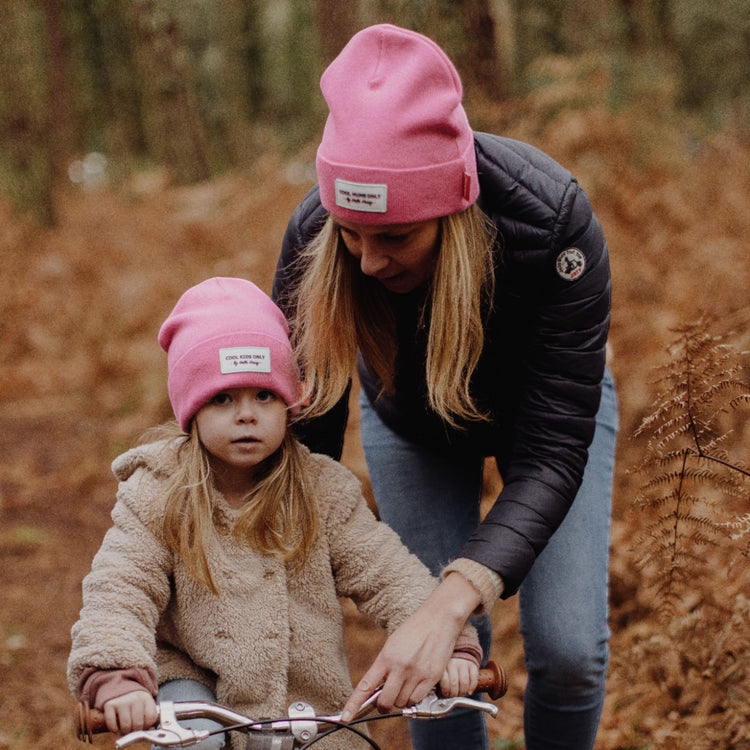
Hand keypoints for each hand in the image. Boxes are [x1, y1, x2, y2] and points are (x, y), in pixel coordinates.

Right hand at [103, 690, 157, 735]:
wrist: (121, 686)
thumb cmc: (135, 701)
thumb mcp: (145, 703)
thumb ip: (148, 716)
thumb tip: (145, 732)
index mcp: (146, 698)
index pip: (150, 717)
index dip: (147, 725)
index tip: (144, 726)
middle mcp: (135, 698)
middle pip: (137, 724)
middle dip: (135, 731)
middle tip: (133, 730)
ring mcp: (122, 701)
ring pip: (125, 726)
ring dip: (125, 732)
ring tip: (125, 729)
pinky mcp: (110, 705)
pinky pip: (112, 724)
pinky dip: (114, 730)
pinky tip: (117, 728)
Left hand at [340, 573, 480, 720]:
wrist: (438, 618)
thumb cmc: (414, 630)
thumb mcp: (393, 644)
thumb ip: (385, 665)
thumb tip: (378, 689)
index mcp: (386, 656)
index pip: (366, 686)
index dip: (354, 704)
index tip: (345, 717)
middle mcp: (400, 667)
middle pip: (385, 702)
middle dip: (384, 706)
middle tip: (387, 700)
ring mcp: (416, 673)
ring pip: (402, 703)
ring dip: (401, 700)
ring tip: (406, 684)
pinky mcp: (431, 677)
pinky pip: (418, 700)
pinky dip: (415, 698)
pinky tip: (417, 686)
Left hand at [439, 657, 478, 697]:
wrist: (459, 655)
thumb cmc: (448, 668)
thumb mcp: (441, 671)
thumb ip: (439, 681)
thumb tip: (438, 695)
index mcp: (443, 665)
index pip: (444, 680)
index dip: (445, 690)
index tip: (445, 694)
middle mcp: (453, 663)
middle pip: (454, 683)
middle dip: (454, 694)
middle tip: (453, 696)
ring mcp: (463, 664)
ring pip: (464, 682)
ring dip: (462, 692)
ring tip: (460, 694)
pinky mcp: (472, 665)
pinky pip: (474, 678)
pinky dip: (472, 687)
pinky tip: (469, 692)